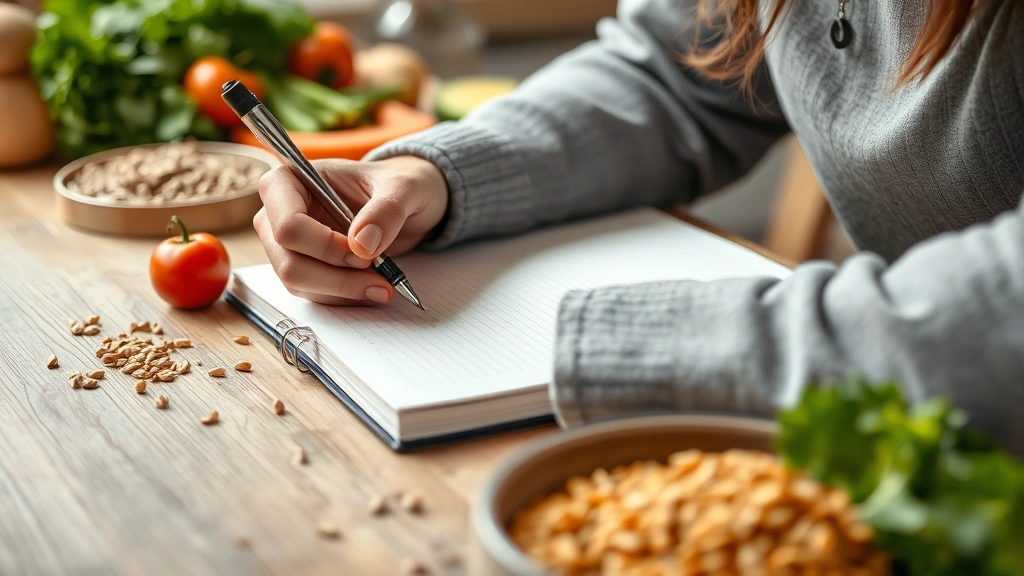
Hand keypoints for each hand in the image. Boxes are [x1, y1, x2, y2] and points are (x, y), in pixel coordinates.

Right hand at [253, 155, 447, 305]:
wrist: (408, 201)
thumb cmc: (399, 184)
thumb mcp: (406, 187)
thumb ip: (386, 210)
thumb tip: (362, 245)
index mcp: (289, 180)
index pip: (288, 225)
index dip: (325, 246)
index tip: (364, 253)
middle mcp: (277, 213)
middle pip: (288, 261)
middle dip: (336, 277)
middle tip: (379, 278)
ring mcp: (285, 243)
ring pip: (298, 283)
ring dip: (342, 291)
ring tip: (383, 286)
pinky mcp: (301, 265)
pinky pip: (312, 292)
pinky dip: (343, 296)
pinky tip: (372, 287)